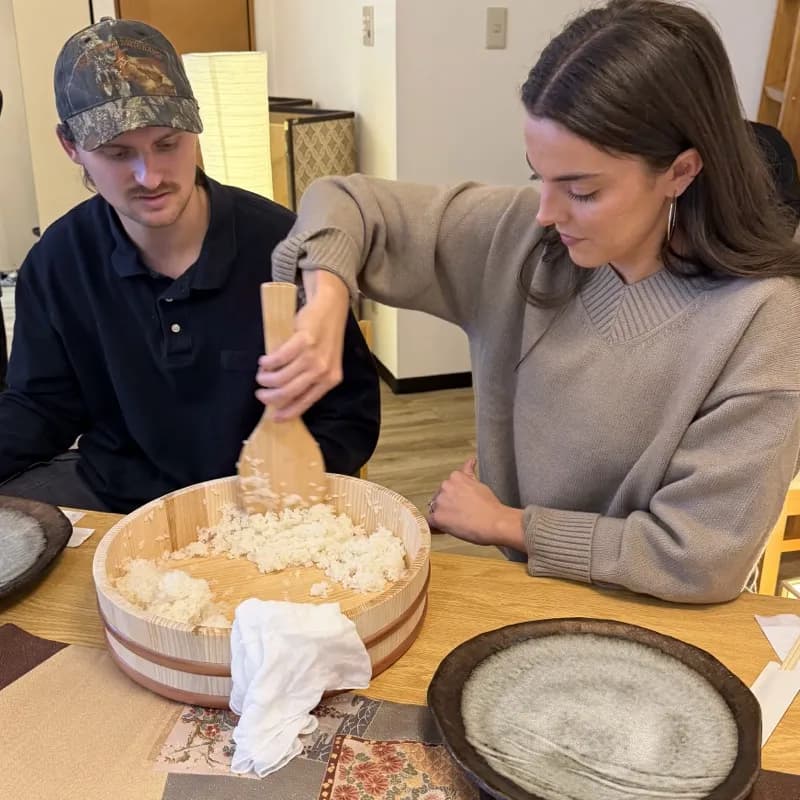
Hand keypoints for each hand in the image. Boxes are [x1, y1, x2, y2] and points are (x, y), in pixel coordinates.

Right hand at [255, 271, 349, 419]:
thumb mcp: (325, 363)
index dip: (287, 412)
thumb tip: (284, 396)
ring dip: (266, 379)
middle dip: (270, 397)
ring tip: (261, 375)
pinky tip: (264, 361)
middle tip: (260, 393)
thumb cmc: (325, 337)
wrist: (331, 308)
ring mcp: (314, 356)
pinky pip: (279, 358)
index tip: (273, 417)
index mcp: (330, 380)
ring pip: (282, 377)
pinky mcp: (304, 341)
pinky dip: (268, 362)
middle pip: (289, 392)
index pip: (306, 402)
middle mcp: (323, 371)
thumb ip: (309, 379)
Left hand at [426, 457, 524, 549]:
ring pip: (435, 509)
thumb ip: (469, 472)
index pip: (448, 487)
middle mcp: (445, 486)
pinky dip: (437, 527)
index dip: (454, 498)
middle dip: (448, 506)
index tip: (462, 505)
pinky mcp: (437, 517)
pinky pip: (431, 523)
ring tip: (460, 522)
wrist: (494, 522)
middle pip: (440, 497)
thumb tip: (471, 460)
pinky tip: (448, 529)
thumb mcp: (479, 483)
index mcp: (455, 476)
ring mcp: (440, 501)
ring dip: (443, 515)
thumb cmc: (490, 506)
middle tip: (464, 515)